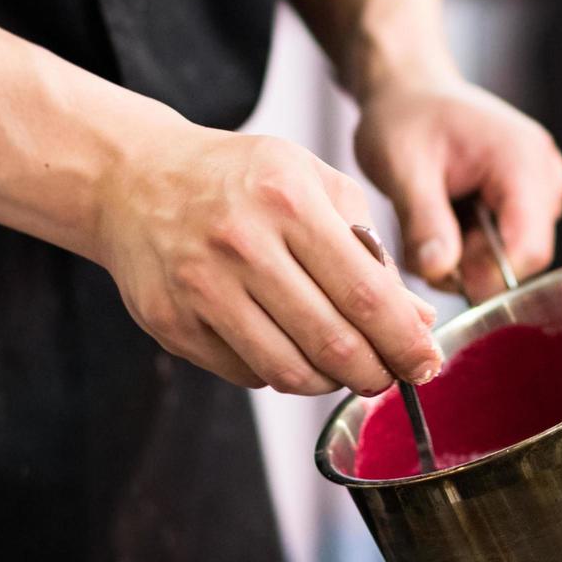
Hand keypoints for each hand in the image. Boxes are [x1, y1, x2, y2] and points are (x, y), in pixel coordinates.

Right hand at [95, 122, 441, 394]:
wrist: (135, 178)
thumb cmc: (244, 181)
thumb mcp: (317, 187)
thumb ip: (372, 252)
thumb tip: (420, 321)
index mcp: (289, 201)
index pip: (366, 293)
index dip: (405, 340)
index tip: (426, 362)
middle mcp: (241, 244)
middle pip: (332, 341)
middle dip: (376, 372)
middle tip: (391, 375)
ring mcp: (200, 287)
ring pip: (289, 370)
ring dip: (331, 382)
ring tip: (346, 368)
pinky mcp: (171, 323)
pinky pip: (246, 373)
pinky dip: (281, 374)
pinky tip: (291, 351)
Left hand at [352, 74, 561, 300]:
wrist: (411, 92)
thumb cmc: (405, 117)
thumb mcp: (401, 166)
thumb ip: (423, 220)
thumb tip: (439, 271)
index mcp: (522, 159)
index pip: (530, 247)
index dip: (489, 276)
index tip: (439, 274)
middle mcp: (545, 173)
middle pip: (523, 255)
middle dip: (471, 264)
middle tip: (422, 243)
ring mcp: (544, 187)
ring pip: (515, 254)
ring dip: (468, 255)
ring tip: (433, 219)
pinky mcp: (533, 199)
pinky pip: (511, 244)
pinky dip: (474, 244)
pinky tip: (450, 217)